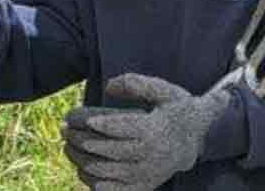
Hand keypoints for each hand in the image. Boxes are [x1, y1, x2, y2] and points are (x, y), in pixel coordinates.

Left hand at [61, 73, 229, 190]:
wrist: (200, 137)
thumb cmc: (176, 108)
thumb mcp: (163, 90)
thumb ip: (136, 84)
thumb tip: (108, 87)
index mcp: (156, 130)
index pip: (126, 129)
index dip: (105, 125)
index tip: (85, 120)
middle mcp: (151, 155)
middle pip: (112, 151)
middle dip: (85, 141)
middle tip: (64, 130)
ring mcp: (148, 173)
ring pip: (111, 172)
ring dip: (85, 162)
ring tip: (67, 148)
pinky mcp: (146, 184)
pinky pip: (118, 189)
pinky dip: (98, 184)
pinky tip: (82, 172)